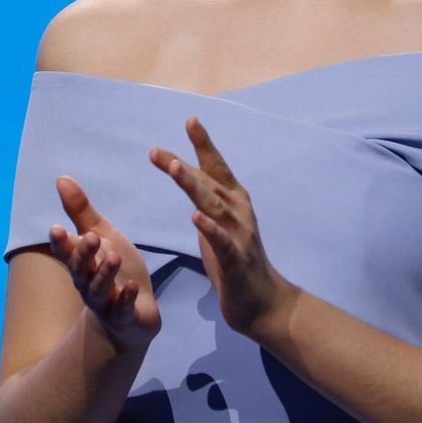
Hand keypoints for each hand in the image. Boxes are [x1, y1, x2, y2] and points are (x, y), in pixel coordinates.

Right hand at [48, 175, 161, 349]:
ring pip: (99, 290)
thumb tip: (61, 178)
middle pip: (81, 270)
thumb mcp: (102, 235)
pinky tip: (131, 287)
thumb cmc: (113, 270)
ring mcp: (105, 303)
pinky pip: (122, 310)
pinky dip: (125, 299)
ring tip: (113, 257)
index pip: (67, 251)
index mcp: (81, 262)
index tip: (56, 228)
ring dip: (105, 274)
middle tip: (92, 237)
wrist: (131, 315)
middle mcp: (88, 283)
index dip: (61, 242)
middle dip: (84, 255)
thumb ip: (81, 211)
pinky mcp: (124, 317)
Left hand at [149, 115, 297, 338]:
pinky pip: (222, 242)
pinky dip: (209, 229)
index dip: (204, 144)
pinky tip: (195, 218)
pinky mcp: (237, 261)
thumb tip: (188, 175)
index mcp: (234, 202)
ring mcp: (240, 236)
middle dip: (184, 164)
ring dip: (194, 186)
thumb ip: (206, 201)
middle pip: (209, 182)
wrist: (262, 302)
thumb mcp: (217, 226)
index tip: (191, 119)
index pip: (216, 168)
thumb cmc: (236, 263)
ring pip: (213, 206)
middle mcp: (239, 212)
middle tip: (158, 150)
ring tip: (174, 169)